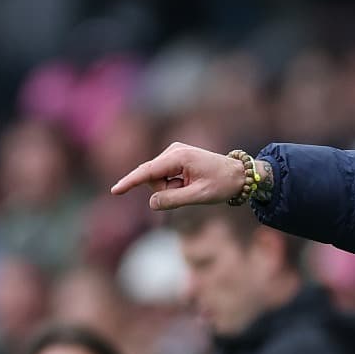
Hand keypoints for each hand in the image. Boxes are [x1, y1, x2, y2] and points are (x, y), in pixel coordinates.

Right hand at [111, 142, 245, 210]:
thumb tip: (151, 202)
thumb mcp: (200, 196)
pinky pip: (164, 176)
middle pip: (152, 178)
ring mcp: (173, 153)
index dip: (130, 182)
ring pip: (157, 179)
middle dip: (166, 190)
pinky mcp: (175, 158)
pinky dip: (174, 185)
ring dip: (171, 188)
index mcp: (179, 157)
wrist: (239, 174)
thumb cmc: (222, 184)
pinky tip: (190, 182)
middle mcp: (173, 150)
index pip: (148, 171)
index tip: (115, 191)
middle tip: (189, 192)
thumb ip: (174, 200)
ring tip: (192, 186)